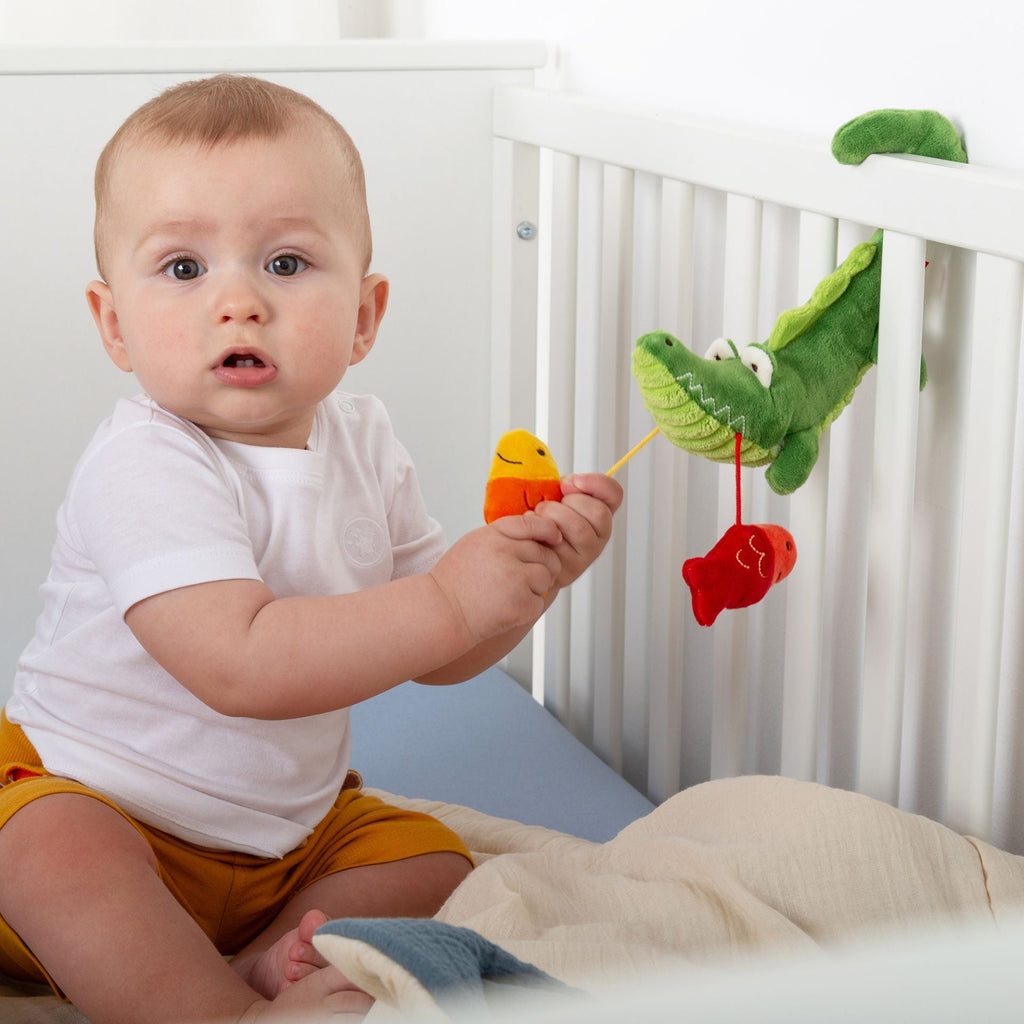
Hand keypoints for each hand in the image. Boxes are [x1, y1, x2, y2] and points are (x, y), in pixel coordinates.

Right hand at [429, 513, 562, 643]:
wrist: (441, 612)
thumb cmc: (455, 581)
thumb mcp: (475, 544)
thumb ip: (504, 536)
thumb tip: (537, 533)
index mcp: (494, 535)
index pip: (533, 524)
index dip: (548, 530)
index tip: (554, 538)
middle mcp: (506, 553)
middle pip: (546, 554)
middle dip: (541, 566)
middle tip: (521, 578)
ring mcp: (515, 579)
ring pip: (546, 577)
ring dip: (535, 587)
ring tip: (510, 593)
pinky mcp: (520, 604)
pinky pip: (539, 602)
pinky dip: (527, 608)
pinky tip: (506, 607)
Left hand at [536, 473, 621, 587]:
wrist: (522, 553)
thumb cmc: (538, 522)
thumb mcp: (553, 496)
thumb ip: (566, 486)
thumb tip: (569, 483)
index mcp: (597, 514)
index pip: (613, 494)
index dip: (596, 483)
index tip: (572, 481)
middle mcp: (598, 536)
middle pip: (599, 512)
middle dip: (570, 501)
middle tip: (550, 504)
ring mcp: (586, 555)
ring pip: (580, 528)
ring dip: (554, 514)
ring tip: (538, 514)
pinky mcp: (570, 569)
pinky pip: (560, 544)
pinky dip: (541, 530)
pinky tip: (534, 531)